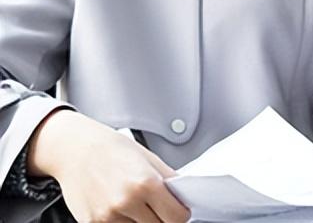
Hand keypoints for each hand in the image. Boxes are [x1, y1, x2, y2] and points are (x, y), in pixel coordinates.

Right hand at [26, 110, 189, 222]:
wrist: (75, 149)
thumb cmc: (112, 150)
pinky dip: (122, 222)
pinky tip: (119, 207)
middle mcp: (126, 202)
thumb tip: (185, 199)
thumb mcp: (150, 159)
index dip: (180, 214)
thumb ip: (169, 181)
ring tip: (134, 203)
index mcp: (146, 184)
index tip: (178, 210)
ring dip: (141, 221)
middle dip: (161, 218)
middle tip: (156, 206)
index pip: (177, 218)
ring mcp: (107, 216)